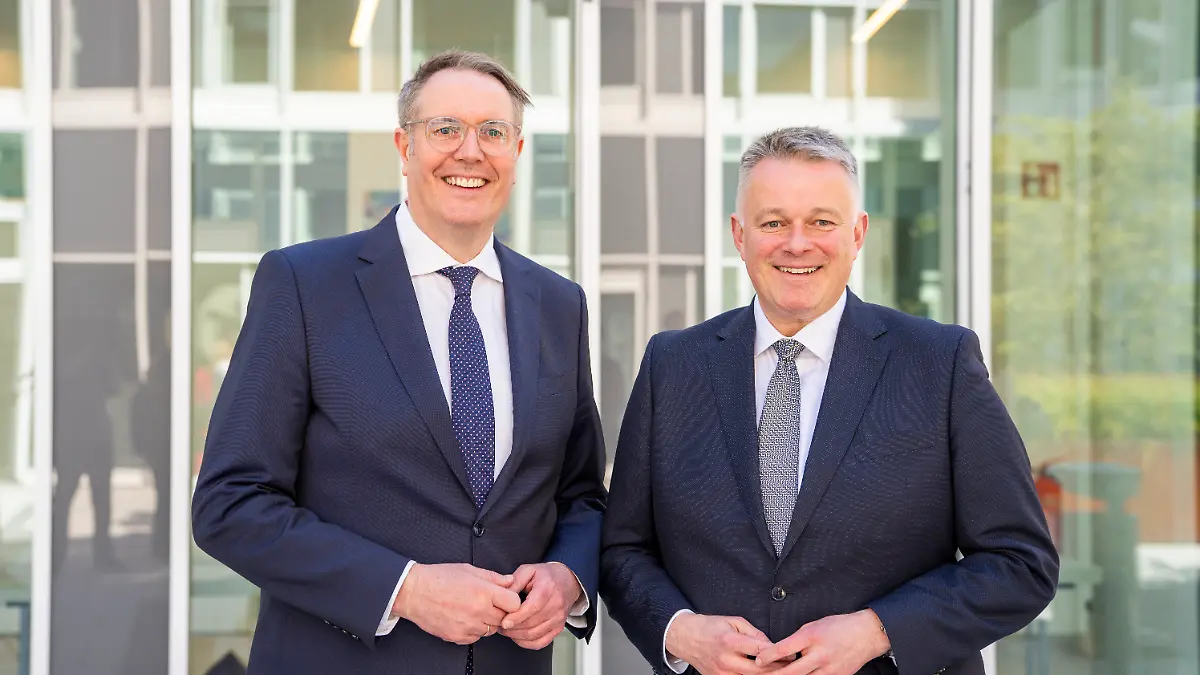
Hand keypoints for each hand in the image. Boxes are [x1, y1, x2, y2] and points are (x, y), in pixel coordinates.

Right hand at [392, 563, 520, 644]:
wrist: (414, 592)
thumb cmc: (439, 578)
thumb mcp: (469, 570)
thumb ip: (493, 577)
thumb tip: (509, 581)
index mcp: (483, 592)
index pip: (514, 603)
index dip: (511, 600)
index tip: (505, 598)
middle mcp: (478, 610)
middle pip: (504, 618)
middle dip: (500, 611)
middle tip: (488, 603)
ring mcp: (468, 626)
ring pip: (491, 630)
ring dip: (487, 621)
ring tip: (473, 609)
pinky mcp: (458, 636)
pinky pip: (476, 638)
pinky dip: (474, 630)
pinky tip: (464, 618)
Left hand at [498, 563, 581, 649]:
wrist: (567, 581)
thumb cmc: (546, 576)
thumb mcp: (528, 570)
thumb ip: (514, 582)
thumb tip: (502, 595)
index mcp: (547, 588)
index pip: (532, 607)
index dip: (517, 617)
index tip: (504, 622)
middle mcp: (556, 605)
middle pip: (531, 624)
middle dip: (512, 627)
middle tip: (499, 624)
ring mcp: (559, 618)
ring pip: (534, 635)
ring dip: (516, 636)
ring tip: (506, 629)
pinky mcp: (558, 628)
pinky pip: (541, 642)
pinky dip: (526, 643)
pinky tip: (517, 636)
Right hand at [664, 613, 791, 674]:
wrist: (685, 637)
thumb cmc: (709, 627)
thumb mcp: (732, 622)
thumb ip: (754, 633)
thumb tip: (771, 644)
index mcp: (730, 642)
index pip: (760, 651)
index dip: (778, 653)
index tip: (790, 654)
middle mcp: (725, 660)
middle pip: (758, 670)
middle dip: (777, 669)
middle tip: (791, 667)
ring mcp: (721, 673)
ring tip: (779, 672)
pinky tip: (761, 674)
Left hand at [755, 610, 889, 674]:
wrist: (866, 634)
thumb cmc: (839, 626)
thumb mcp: (814, 625)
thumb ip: (798, 640)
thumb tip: (782, 651)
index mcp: (812, 637)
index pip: (784, 649)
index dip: (768, 656)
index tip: (758, 660)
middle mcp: (820, 655)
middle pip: (791, 672)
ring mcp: (829, 669)